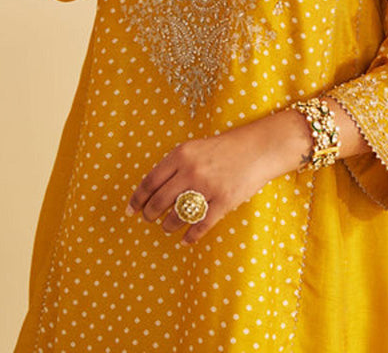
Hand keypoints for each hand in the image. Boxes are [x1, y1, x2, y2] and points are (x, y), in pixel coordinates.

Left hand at [124, 125, 279, 245]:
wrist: (257, 148)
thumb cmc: (222, 149)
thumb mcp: (194, 149)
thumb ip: (173, 166)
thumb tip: (150, 190)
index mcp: (181, 154)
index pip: (150, 181)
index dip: (137, 198)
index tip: (130, 210)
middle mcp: (191, 170)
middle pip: (160, 201)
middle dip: (151, 214)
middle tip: (149, 219)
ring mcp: (208, 187)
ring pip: (178, 216)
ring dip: (169, 225)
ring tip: (167, 227)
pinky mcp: (225, 201)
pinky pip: (201, 225)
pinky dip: (191, 235)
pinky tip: (186, 239)